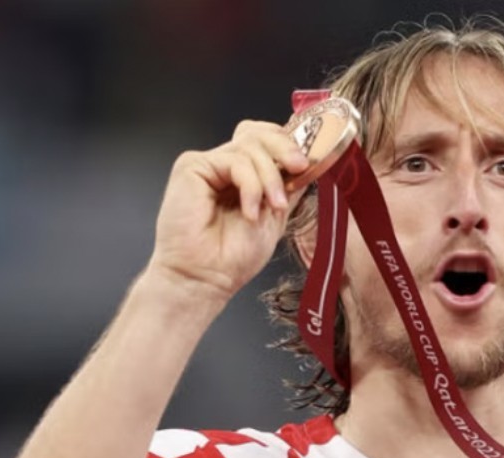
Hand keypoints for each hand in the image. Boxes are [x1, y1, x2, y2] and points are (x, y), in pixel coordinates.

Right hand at [149, 120, 310, 301]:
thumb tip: (311, 165)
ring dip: (270, 177)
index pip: (267, 141)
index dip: (289, 146)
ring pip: (250, 145)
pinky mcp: (192, 167)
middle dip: (285, 147)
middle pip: (258, 134)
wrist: (205, 277)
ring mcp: (209, 164)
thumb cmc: (233, 257)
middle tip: (300, 166)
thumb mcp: (276, 217)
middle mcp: (226, 166)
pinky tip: (250, 212)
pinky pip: (235, 160)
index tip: (309, 163)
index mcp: (245, 176)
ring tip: (274, 207)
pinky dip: (251, 185)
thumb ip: (289, 188)